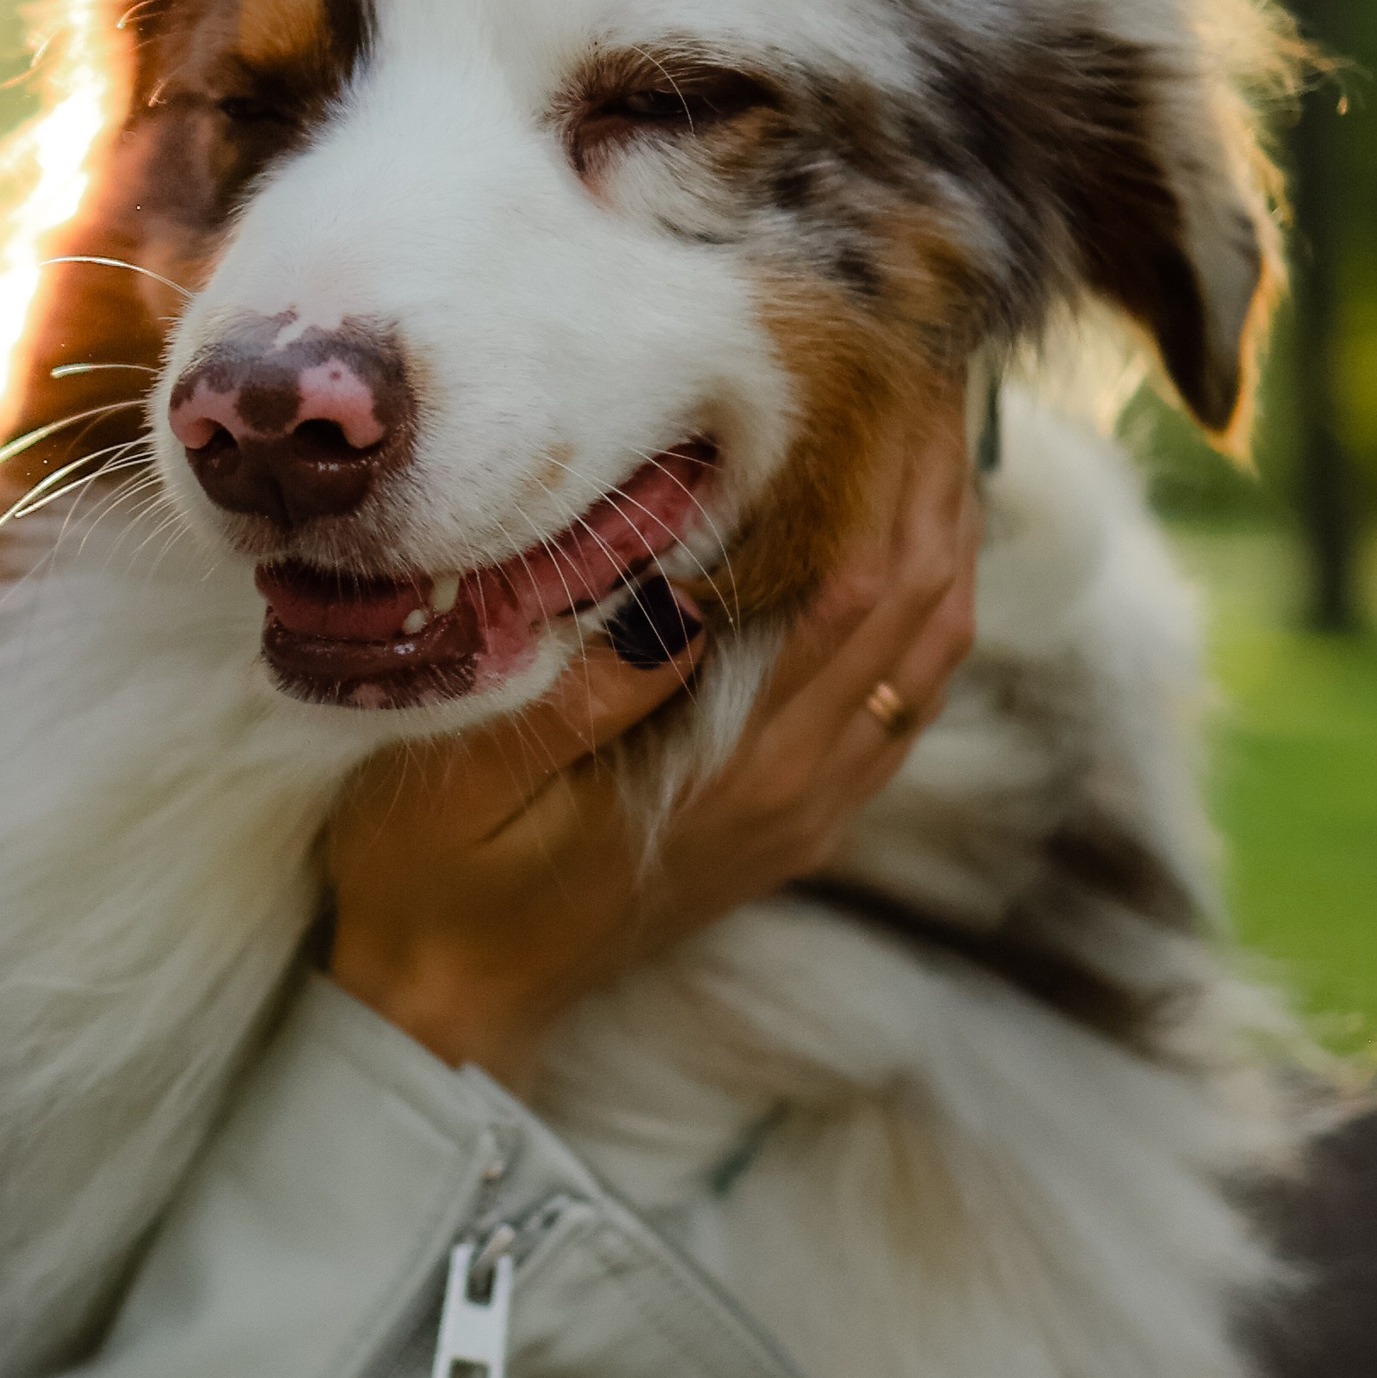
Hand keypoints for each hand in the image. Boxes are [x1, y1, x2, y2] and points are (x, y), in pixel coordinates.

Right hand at [325, 393, 982, 1099]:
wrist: (451, 1010)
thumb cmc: (431, 884)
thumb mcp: (468, 780)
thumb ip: (582, 694)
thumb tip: (677, 588)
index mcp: (736, 772)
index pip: (862, 592)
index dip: (892, 475)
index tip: (897, 372)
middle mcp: (796, 791)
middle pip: (920, 612)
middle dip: (937, 482)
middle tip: (934, 367)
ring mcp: (802, 815)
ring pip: (927, 661)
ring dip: (946, 541)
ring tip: (939, 434)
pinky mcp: (787, 825)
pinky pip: (896, 710)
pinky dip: (923, 618)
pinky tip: (910, 558)